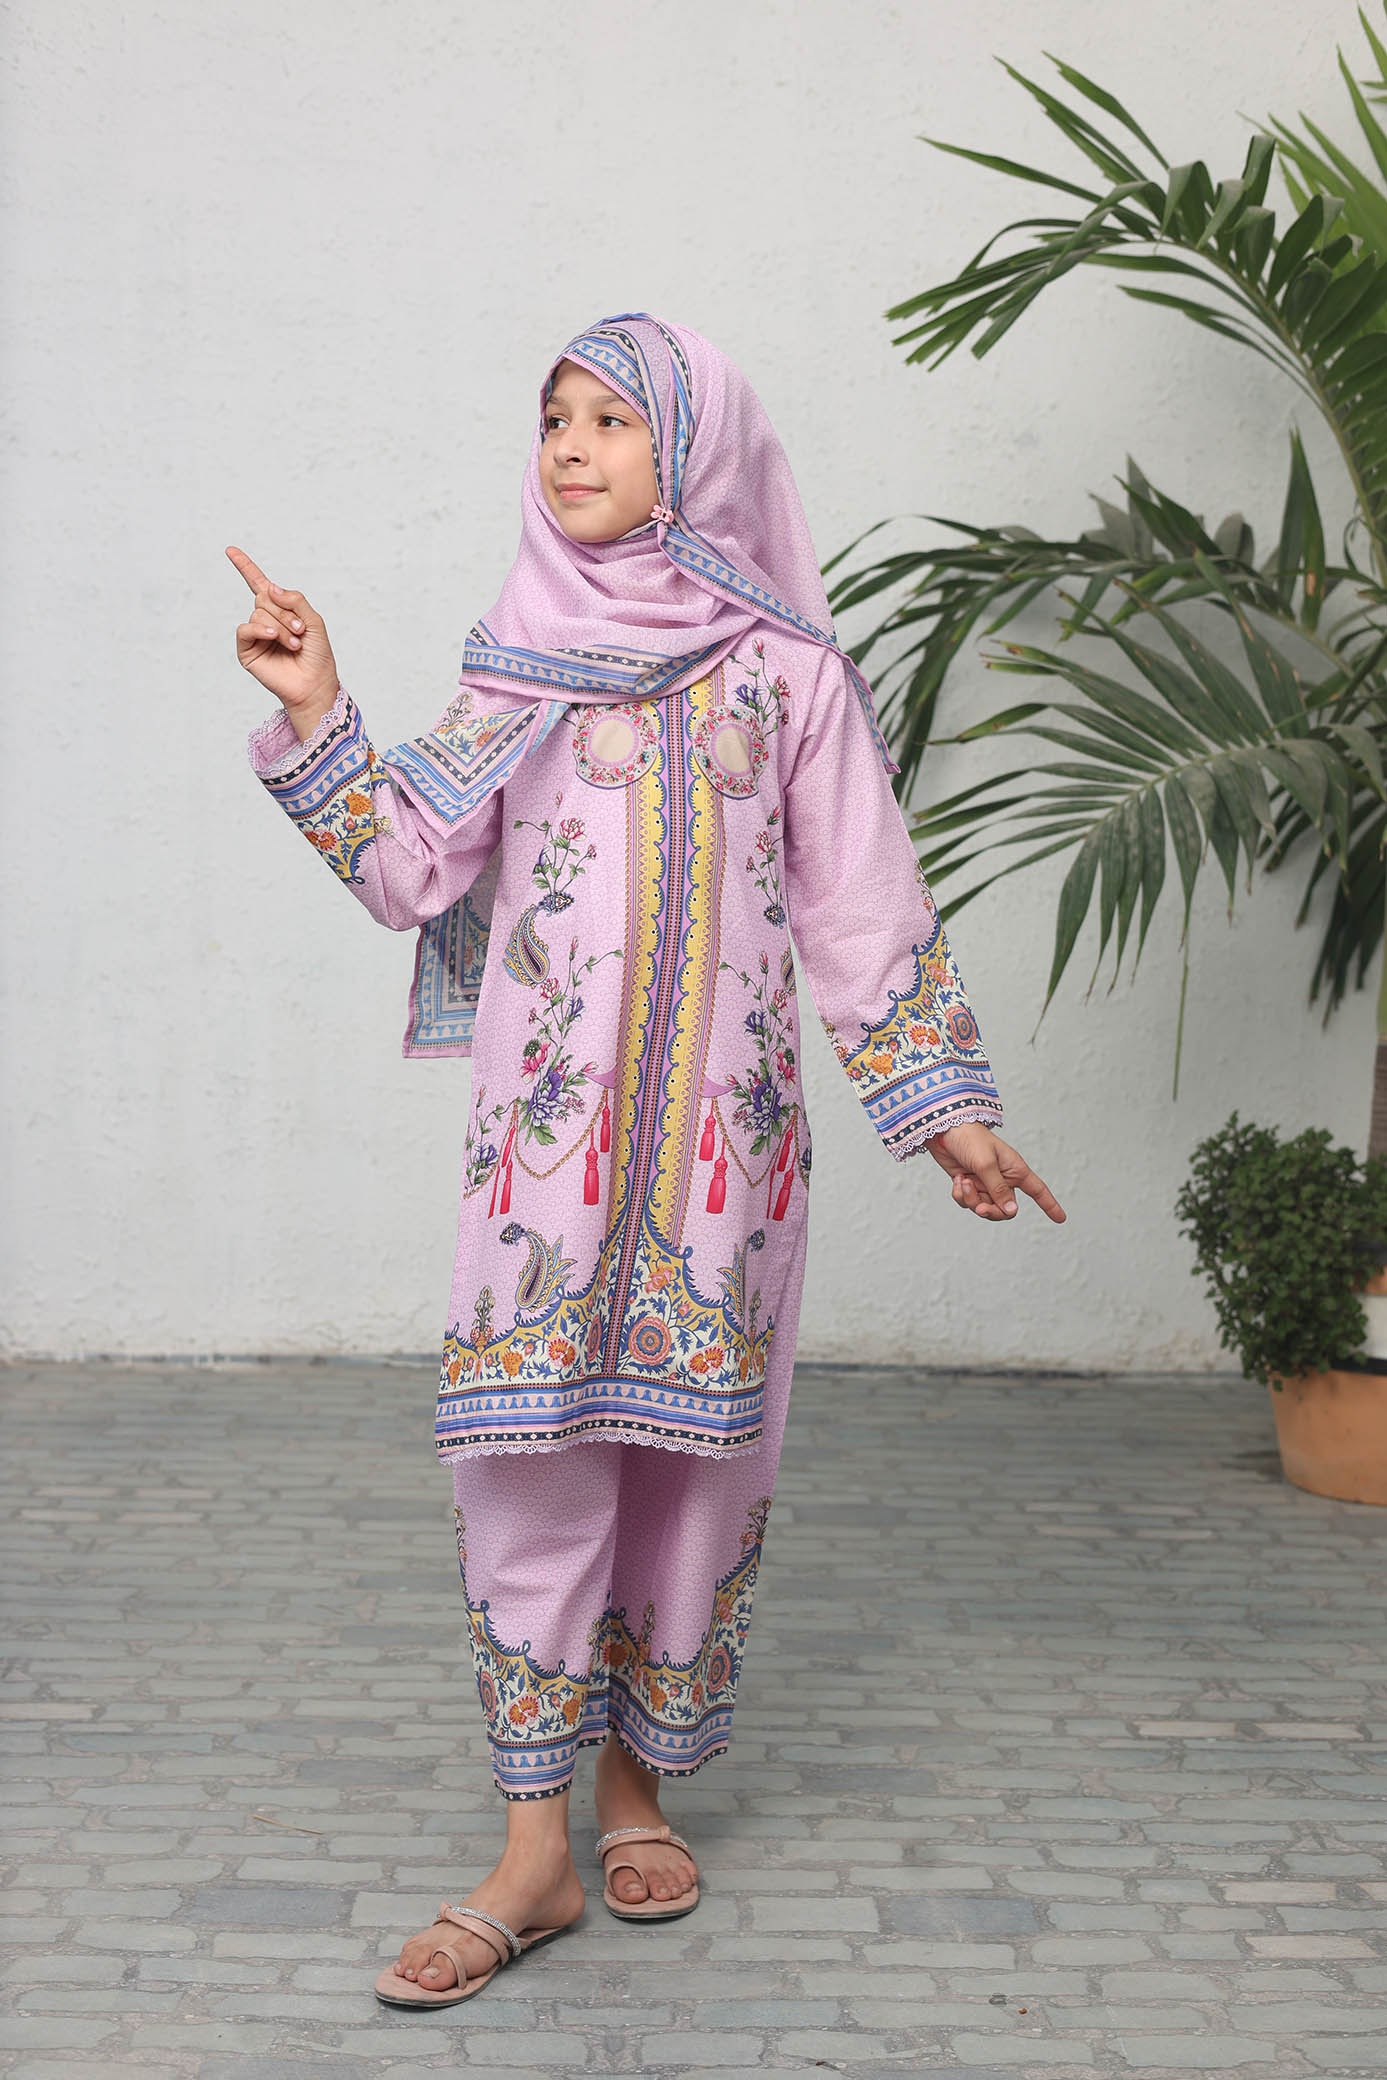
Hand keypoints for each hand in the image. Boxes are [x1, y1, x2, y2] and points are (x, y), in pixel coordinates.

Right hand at [227, 544, 339, 739]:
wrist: (314, 683)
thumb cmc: (317, 654)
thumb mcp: (314, 621)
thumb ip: (295, 600)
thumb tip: (270, 587)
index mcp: (280, 610)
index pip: (259, 584)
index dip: (245, 567)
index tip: (230, 550)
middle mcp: (265, 620)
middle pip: (264, 597)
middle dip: (285, 612)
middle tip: (300, 631)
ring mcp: (255, 635)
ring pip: (258, 613)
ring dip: (280, 627)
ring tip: (294, 644)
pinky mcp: (247, 650)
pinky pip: (245, 628)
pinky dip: (261, 630)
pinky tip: (274, 638)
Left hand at [926, 1123, 1065, 1223]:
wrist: (943, 1130)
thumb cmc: (970, 1139)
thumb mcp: (986, 1165)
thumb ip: (999, 1190)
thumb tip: (1012, 1212)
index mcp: (1015, 1170)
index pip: (1038, 1191)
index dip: (1050, 1205)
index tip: (1061, 1219)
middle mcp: (1003, 1178)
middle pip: (1005, 1209)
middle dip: (991, 1211)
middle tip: (980, 1207)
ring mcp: (985, 1182)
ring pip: (984, 1207)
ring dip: (971, 1200)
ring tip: (963, 1182)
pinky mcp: (968, 1184)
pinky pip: (968, 1202)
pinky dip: (960, 1195)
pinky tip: (956, 1180)